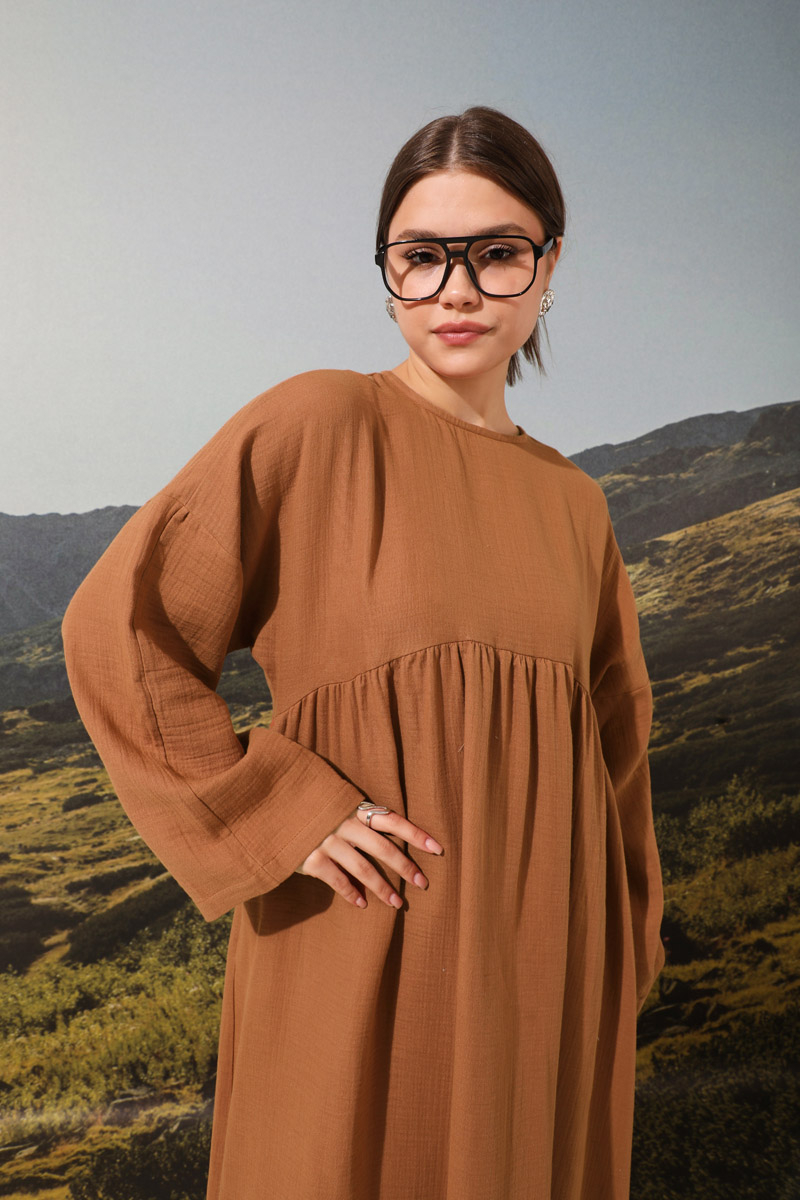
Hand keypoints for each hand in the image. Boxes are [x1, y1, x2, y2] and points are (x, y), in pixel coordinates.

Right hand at [295, 804, 443, 909]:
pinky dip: (351, 893)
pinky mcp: (311, 858)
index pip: (393, 820)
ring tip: (397, 903)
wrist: (272, 807)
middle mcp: (344, 822)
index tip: (438, 849)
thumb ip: (358, 817)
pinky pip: (337, 880)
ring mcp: (327, 840)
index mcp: (354, 807)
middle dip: (406, 867)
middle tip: (423, 884)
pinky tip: (362, 904)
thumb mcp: (336, 803)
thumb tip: (389, 837)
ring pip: (363, 868)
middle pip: (383, 847)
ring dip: (382, 888)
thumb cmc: (311, 807)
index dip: (416, 834)